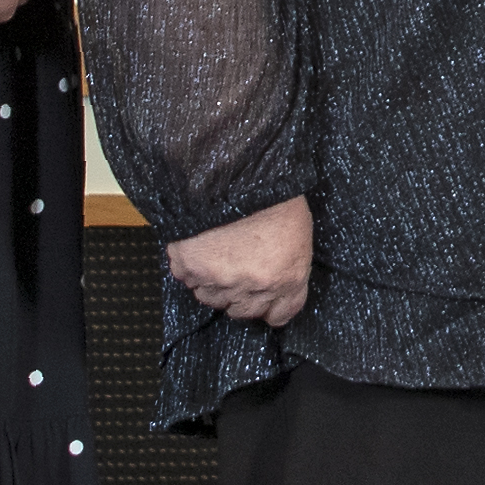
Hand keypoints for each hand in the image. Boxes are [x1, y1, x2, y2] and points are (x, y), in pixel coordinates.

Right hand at [170, 194, 312, 325]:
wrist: (238, 170)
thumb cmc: (274, 191)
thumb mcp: (297, 229)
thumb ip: (288, 263)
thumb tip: (274, 275)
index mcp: (288, 277)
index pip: (280, 314)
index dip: (270, 305)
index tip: (263, 293)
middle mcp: (255, 287)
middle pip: (242, 311)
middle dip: (239, 293)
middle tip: (236, 265)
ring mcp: (221, 281)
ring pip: (211, 298)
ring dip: (212, 282)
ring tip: (215, 252)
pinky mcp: (191, 267)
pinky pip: (187, 278)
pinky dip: (189, 266)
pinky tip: (198, 245)